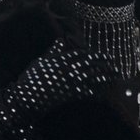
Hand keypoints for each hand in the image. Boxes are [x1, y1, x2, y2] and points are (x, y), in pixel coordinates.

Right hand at [0, 42, 120, 139]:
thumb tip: (61, 40)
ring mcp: (69, 81)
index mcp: (60, 58)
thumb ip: (53, 51)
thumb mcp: (41, 62)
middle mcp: (67, 68)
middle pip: (89, 63)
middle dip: (103, 63)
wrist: (25, 98)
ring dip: (105, 75)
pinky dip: (97, 90)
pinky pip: (87, 91)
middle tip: (113, 64)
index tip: (102, 56)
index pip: (81, 54)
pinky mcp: (70, 94)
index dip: (93, 55)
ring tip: (114, 76)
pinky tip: (104, 91)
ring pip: (92, 76)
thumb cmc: (31, 79)